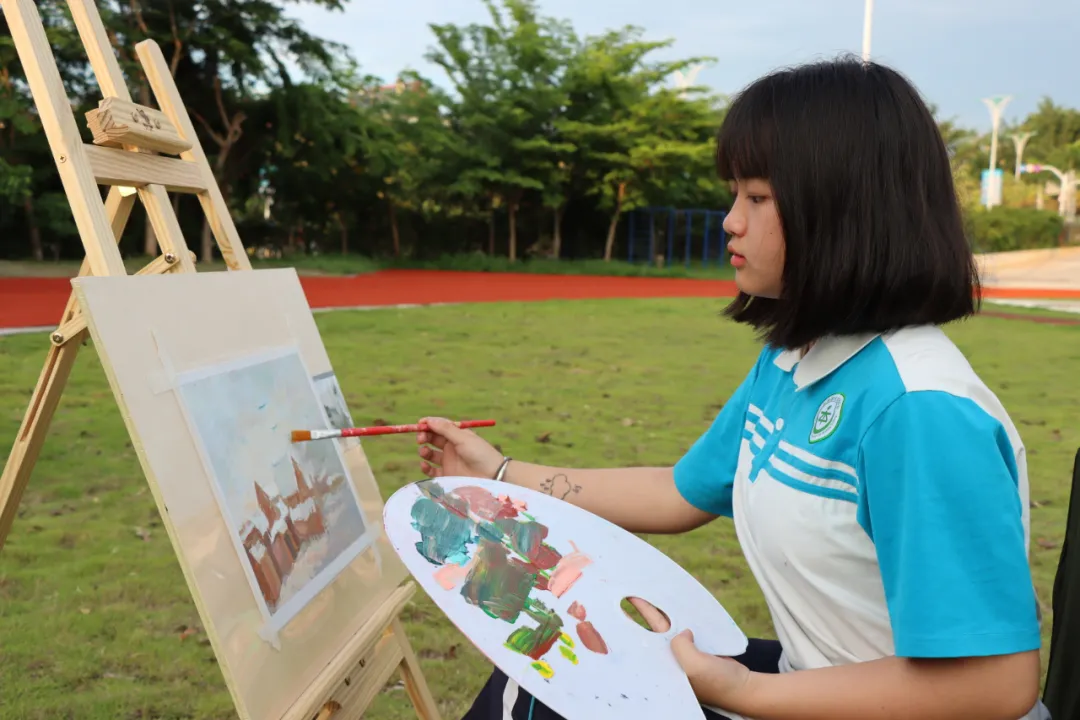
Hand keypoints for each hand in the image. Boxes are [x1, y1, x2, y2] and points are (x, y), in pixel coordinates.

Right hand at [416, 416, 504, 479]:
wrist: (492, 476)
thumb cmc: (480, 453)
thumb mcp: (463, 438)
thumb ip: (446, 429)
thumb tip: (429, 420)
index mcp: (457, 435)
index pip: (440, 426)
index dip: (429, 424)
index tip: (419, 423)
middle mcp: (452, 447)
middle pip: (433, 438)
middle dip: (424, 436)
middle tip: (420, 438)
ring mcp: (449, 461)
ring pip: (430, 454)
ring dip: (424, 450)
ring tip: (424, 451)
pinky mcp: (447, 475)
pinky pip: (432, 470)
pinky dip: (425, 467)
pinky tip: (424, 464)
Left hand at [628, 597, 751, 708]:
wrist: (743, 686)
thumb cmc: (717, 682)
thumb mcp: (694, 665)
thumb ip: (680, 646)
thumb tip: (682, 632)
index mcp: (664, 665)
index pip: (642, 642)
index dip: (630, 625)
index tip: (620, 609)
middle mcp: (670, 657)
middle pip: (651, 630)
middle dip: (640, 612)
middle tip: (627, 593)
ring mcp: (683, 651)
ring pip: (667, 625)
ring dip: (658, 610)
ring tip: (645, 593)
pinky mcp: (695, 646)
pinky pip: (683, 626)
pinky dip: (679, 615)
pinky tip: (672, 603)